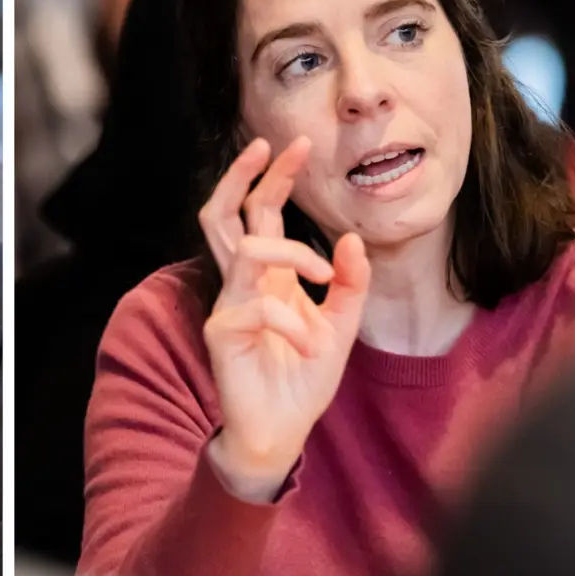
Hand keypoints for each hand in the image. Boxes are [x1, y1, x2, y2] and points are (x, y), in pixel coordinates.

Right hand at [198, 137, 369, 501]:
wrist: (282, 430)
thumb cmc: (303, 378)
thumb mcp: (341, 326)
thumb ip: (351, 284)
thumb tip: (352, 238)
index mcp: (268, 275)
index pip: (260, 213)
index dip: (273, 176)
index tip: (296, 145)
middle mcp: (242, 283)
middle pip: (225, 214)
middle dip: (247, 176)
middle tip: (273, 146)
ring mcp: (228, 306)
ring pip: (246, 251)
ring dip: (294, 255)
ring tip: (325, 276)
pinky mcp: (222, 334)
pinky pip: (258, 308)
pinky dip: (294, 322)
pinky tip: (310, 347)